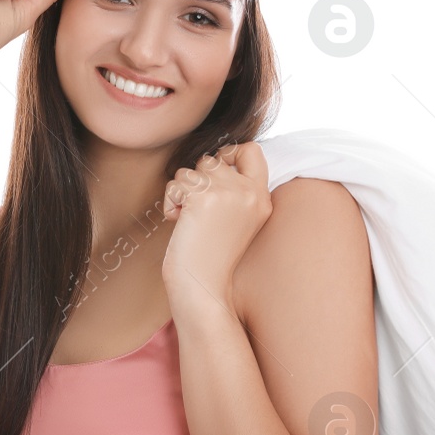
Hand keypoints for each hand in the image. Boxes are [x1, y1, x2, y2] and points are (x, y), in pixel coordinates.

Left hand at [160, 142, 271, 311]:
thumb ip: (234, 189)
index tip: (214, 175)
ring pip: (191, 170)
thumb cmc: (211, 256)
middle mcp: (251, 192)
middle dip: (197, 180)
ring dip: (182, 192)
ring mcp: (229, 192)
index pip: (252, 150)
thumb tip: (212, 159)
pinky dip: (171, 201)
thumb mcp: (237, 218)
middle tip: (197, 210)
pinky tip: (179, 221)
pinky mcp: (205, 196)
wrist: (202, 284)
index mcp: (263, 198)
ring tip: (189, 219)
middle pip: (213, 159)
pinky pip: (177, 182)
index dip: (229, 152)